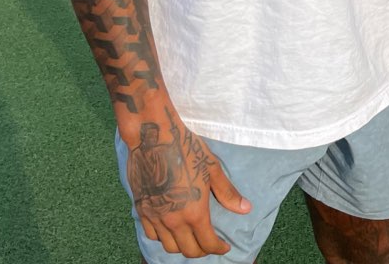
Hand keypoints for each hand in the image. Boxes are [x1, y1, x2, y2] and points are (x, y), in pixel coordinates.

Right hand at [126, 116, 250, 257]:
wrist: (154, 137)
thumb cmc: (186, 149)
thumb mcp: (212, 169)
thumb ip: (227, 193)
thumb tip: (245, 209)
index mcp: (194, 212)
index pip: (207, 243)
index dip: (218, 248)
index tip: (225, 247)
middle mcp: (174, 220)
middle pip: (188, 250)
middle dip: (202, 251)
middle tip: (209, 244)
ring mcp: (155, 217)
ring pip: (169, 247)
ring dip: (182, 247)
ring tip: (191, 239)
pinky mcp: (142, 210)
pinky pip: (152, 235)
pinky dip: (163, 238)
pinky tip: (170, 230)